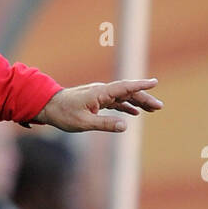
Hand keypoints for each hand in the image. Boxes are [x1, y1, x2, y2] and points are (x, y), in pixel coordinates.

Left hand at [33, 79, 162, 132]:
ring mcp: (100, 95)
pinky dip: (126, 106)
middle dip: (144, 98)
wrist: (48, 106)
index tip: (154, 82)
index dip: (140, 85)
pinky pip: (115, 102)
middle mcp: (102, 91)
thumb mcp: (84, 123)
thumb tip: (126, 126)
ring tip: (153, 109)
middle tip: (159, 106)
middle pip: (127, 93)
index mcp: (100, 93)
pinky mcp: (96, 100)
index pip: (124, 87)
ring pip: (123, 97)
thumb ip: (105, 124)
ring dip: (138, 102)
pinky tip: (134, 113)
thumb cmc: (63, 114)